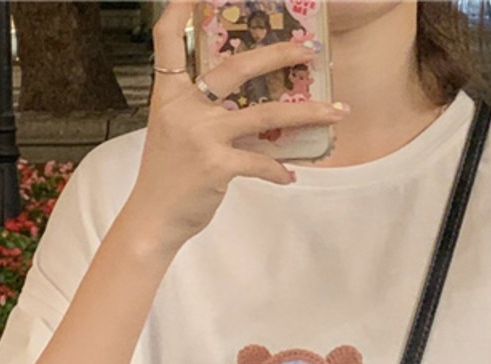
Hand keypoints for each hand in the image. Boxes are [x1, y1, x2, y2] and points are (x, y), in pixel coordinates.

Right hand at [125, 1, 347, 253]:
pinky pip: (262, 162)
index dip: (179, 9)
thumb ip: (202, 112)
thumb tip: (249, 110)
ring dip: (307, 112)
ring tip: (336, 111)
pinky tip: (288, 176)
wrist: (154, 217)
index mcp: (169, 93)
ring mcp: (202, 134)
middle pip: (237, 67)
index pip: (169, 40)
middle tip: (309, 50)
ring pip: (265, 115)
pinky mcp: (218, 165)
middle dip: (278, 54)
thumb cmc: (167, 176)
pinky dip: (279, 171)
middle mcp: (184, 107)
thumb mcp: (174, 131)